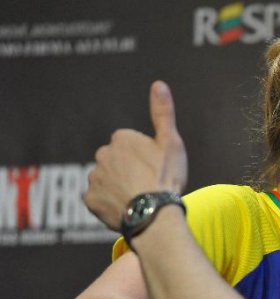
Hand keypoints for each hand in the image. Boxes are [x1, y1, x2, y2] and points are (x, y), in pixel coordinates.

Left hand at [84, 81, 187, 230]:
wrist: (154, 215)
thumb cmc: (165, 178)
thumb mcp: (171, 143)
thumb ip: (162, 113)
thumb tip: (159, 84)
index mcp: (121, 139)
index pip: (130, 145)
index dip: (144, 158)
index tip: (155, 170)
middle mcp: (102, 154)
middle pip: (116, 162)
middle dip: (127, 171)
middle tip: (147, 186)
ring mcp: (94, 178)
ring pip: (107, 180)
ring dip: (118, 187)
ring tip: (137, 200)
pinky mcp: (90, 200)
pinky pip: (99, 199)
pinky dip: (110, 203)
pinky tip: (126, 209)